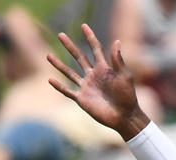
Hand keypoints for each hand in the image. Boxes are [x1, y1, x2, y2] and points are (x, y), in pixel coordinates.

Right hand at [48, 25, 149, 140]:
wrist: (124, 117)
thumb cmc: (127, 96)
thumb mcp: (124, 76)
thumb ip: (118, 60)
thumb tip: (117, 41)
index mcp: (104, 68)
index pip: (95, 49)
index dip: (90, 37)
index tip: (84, 26)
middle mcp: (93, 75)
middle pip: (79, 57)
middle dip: (70, 46)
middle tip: (61, 35)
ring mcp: (87, 87)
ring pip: (69, 72)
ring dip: (59, 64)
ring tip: (48, 55)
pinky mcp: (82, 99)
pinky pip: (68, 91)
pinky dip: (59, 86)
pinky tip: (49, 79)